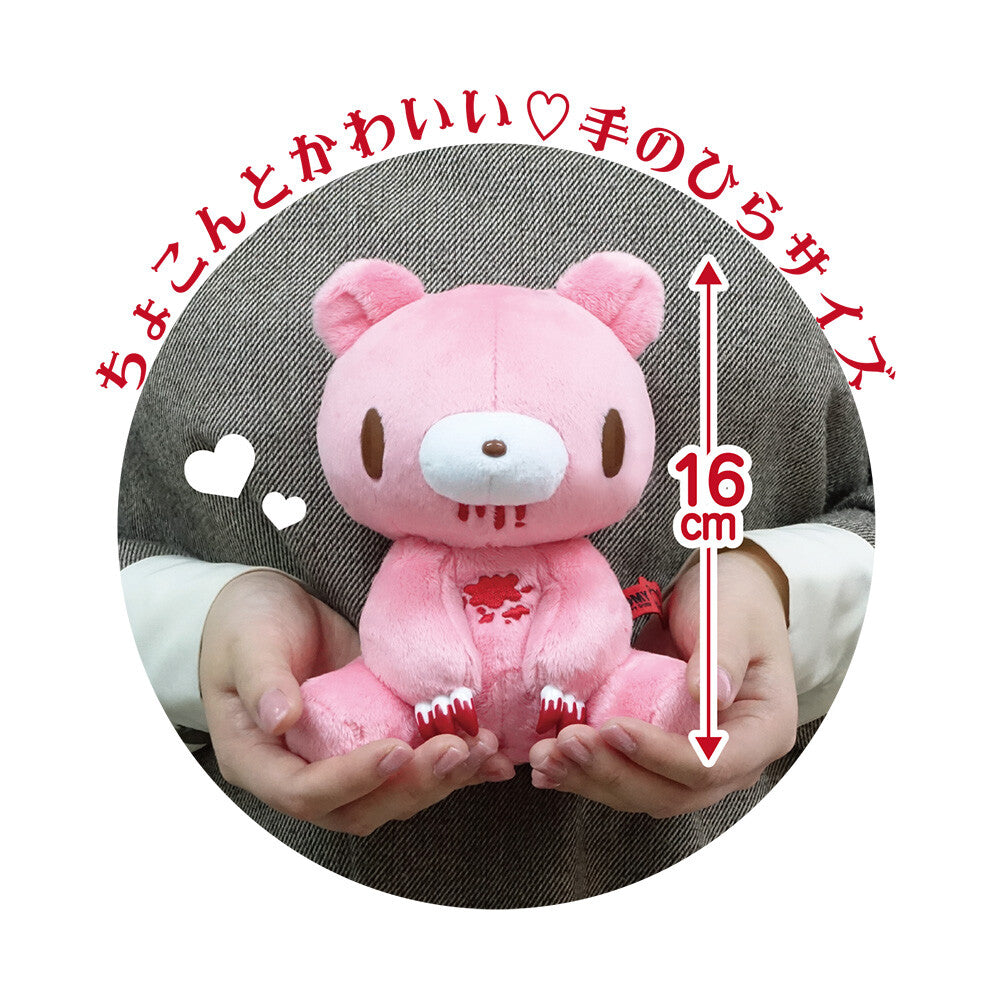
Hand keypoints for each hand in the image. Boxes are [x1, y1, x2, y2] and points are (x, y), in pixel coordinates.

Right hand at [200, 570, 513, 835]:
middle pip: (359, 806)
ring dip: (441, 779)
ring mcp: (342, 761)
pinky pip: (414, 767)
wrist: (266, 607)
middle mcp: (302, 772)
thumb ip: (262, 679)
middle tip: (456, 751)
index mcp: (258, 760)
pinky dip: (454, 767)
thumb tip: (280, 719)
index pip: (305, 791)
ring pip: (394, 794)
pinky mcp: (375, 740)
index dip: (352, 779)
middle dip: (412, 784)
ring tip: (482, 749)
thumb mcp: (248, 641)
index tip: (395, 750)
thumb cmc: (246, 623)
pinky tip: (491, 758)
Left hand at [529, 542, 797, 816]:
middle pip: (672, 792)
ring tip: (546, 757)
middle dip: (615, 773)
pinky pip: (624, 775)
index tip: (613, 727)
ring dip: (591, 779)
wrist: (721, 595)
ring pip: (642, 792)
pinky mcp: (659, 754)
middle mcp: (732, 761)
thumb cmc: (734, 602)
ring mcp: (694, 763)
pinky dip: (585, 774)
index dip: (660, 756)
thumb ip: (723, 656)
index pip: (712, 765)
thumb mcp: (732, 618)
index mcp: (763, 731)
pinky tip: (548, 766)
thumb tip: (713, 697)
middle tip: (568, 742)